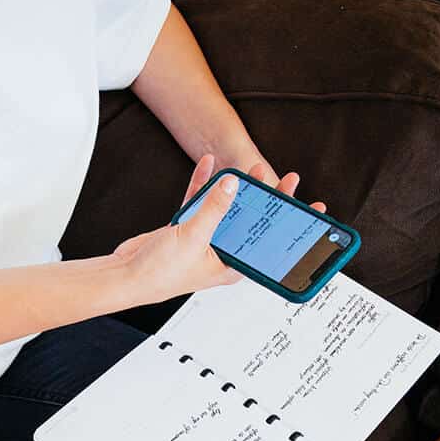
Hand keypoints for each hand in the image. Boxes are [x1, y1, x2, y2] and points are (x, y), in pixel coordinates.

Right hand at [112, 155, 326, 307]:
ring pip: (228, 210)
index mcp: (230, 266)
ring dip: (239, 190)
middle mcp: (220, 253)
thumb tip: (234, 185)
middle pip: (253, 225)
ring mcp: (204, 239)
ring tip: (255, 169)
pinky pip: (200, 202)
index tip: (314, 214)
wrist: (125, 274)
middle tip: (289, 180)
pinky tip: (212, 165)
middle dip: (269, 203)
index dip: (293, 231)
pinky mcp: (186, 228)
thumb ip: (215, 210)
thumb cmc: (159, 274)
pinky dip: (205, 184)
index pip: (269, 247)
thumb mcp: (194, 239)